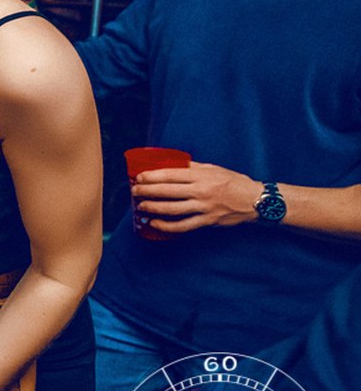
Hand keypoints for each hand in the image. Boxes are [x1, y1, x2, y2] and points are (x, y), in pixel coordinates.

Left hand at [132, 162, 259, 233]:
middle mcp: (201, 191)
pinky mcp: (207, 221)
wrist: (255, 200)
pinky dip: (167, 226)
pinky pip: (183, 226)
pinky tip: (155, 224)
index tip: (139, 177)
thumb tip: (170, 164)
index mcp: (201, 176)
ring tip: (140, 207)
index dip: (152, 176)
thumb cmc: (233, 181)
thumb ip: (192, 167)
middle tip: (134, 191)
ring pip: (172, 209)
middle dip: (147, 191)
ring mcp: (204, 207)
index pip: (171, 174)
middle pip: (167, 191)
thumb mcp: (213, 168)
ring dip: (153, 208)